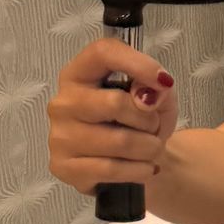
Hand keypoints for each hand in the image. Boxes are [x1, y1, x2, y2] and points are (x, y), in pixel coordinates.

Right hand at [47, 40, 177, 196]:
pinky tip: (143, 167)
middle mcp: (63, 102)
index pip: (102, 53)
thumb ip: (157, 88)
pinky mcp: (63, 166)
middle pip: (115, 103)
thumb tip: (147, 97)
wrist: (133, 163)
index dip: (136, 63)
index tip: (163, 81)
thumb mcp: (159, 98)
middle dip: (148, 119)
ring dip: (148, 148)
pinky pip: (111, 169)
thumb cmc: (140, 122)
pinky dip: (139, 170)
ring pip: (119, 141)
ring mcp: (59, 136)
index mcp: (80, 73)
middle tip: (153, 127)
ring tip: (150, 149)